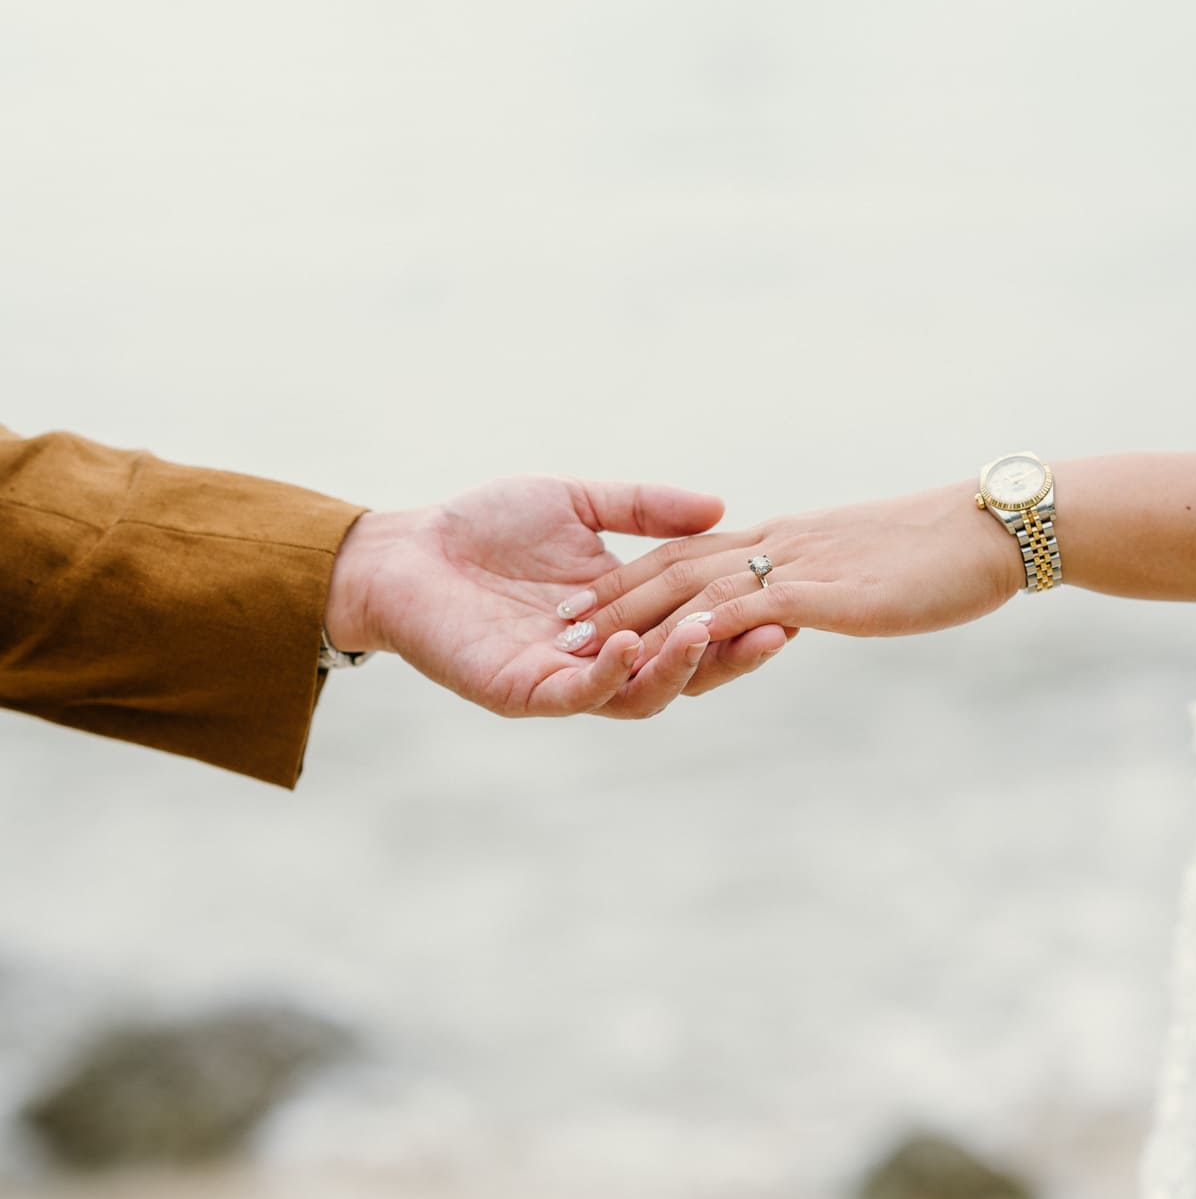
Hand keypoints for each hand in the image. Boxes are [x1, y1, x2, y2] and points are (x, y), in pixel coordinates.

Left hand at [323, 476, 787, 718]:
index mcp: (624, 615)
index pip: (696, 627)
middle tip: (775, 629)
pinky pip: (577, 694)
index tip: (785, 593)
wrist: (407, 550)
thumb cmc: (485, 526)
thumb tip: (722, 507)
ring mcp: (564, 679)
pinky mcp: (522, 691)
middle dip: (729, 655)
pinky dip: (609, 674)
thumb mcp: (577, 504)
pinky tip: (629, 642)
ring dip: (677, 667)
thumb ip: (643, 507)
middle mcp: (603, 656)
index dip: (740, 616)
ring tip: (704, 632)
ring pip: (639, 694)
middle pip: (684, 673)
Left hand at [556, 481, 1025, 668]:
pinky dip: (706, 620)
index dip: (634, 581)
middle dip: (613, 601)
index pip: (690, 558)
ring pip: (699, 587)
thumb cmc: (936, 553)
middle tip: (558, 626)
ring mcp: (797, 568)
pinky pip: (752, 603)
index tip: (587, 604)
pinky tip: (666, 640)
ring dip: (637, 617)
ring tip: (584, 640)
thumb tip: (784, 607)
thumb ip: (813, 581)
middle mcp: (776, 549)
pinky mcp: (824, 592)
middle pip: (674, 570)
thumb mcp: (857, 568)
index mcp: (781, 543)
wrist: (992, 530)